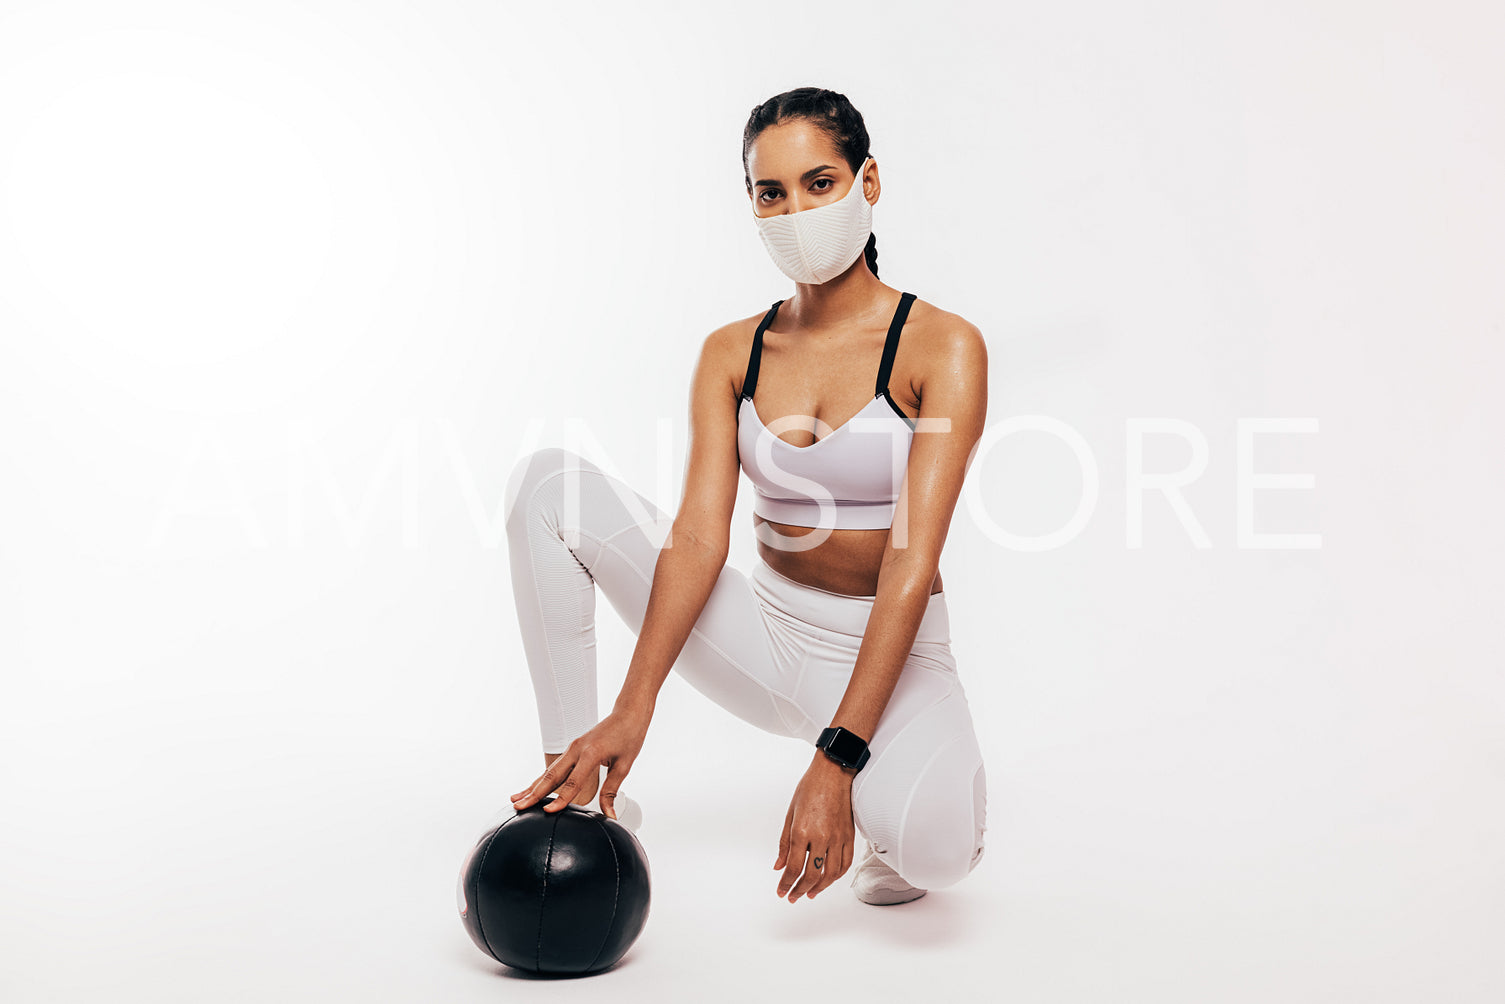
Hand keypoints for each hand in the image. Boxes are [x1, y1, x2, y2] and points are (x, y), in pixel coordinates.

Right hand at [509, 707, 650, 820]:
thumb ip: (611, 792)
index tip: (548, 812)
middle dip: (535, 793)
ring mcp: (572, 748)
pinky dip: (542, 778)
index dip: (561, 799)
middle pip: (552, 776)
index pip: (573, 782)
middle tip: (519, 807)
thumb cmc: (629, 736)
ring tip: (516, 799)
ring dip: (533, 786)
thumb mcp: (624, 766)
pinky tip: (532, 788)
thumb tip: (610, 815)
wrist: (628, 713)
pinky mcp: (572, 749)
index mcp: (591, 753)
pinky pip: (554, 766)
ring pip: (549, 771)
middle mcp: (577, 749)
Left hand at [774, 754, 856, 901]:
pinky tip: (828, 880)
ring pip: (830, 874)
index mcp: (802, 832)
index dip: (786, 884)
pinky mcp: (849, 836)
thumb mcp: (790, 814)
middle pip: (811, 875)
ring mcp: (837, 838)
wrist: (833, 773)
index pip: (793, 868)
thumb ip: (784, 844)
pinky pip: (845, 863)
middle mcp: (821, 838)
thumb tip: (779, 866)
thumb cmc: (810, 788)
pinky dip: (837, 876)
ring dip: (819, 888)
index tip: (781, 891)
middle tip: (793, 896)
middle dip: (800, 890)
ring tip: (810, 893)